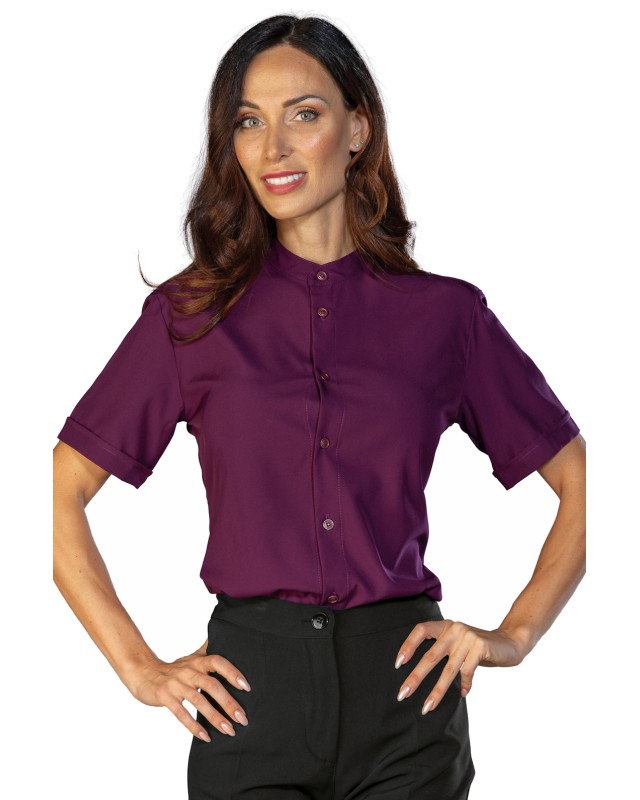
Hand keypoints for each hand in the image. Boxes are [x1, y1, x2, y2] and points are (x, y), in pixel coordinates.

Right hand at [124, 640, 252, 742]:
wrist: (143, 673)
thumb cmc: (173, 669)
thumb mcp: (192, 658)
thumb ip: (208, 652)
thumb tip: (228, 640)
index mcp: (197, 661)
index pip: (218, 662)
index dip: (233, 673)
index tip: (247, 688)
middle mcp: (188, 671)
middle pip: (212, 686)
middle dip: (229, 703)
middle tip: (243, 718)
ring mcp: (176, 685)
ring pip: (199, 701)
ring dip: (215, 717)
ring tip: (229, 730)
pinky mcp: (165, 697)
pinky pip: (181, 714)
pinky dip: (194, 726)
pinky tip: (206, 736)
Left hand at [394, 620, 528, 714]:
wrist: (509, 643)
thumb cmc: (478, 648)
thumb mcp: (458, 644)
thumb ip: (443, 652)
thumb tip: (418, 674)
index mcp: (445, 626)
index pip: (421, 630)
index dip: (408, 645)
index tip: (398, 664)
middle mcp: (454, 629)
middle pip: (430, 656)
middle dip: (416, 677)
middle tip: (403, 694)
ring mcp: (467, 637)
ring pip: (448, 669)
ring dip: (437, 691)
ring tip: (427, 707)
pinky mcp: (480, 647)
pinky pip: (466, 672)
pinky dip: (464, 685)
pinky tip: (463, 693)